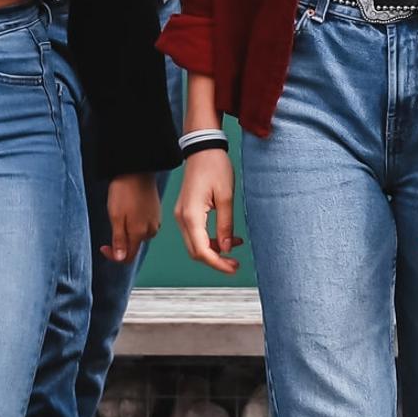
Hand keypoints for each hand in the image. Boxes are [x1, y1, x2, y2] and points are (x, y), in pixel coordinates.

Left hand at [104, 171, 161, 264]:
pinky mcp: (156, 211)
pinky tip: (131, 210)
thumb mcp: (116, 217)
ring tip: (121, 215)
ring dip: (129, 232)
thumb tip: (121, 258)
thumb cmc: (124, 192)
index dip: (114, 256)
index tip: (104, 247)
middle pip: (134, 246)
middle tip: (112, 225)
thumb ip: (119, 240)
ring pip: (140, 235)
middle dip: (121, 242)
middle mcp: (151, 229)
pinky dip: (136, 223)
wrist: (137, 169)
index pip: (128, 257)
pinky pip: (145, 225)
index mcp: (140, 233)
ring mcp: (155, 220)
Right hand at [173, 148, 241, 275]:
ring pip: (195, 244)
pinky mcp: (185, 211)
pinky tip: (227, 236)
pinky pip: (195, 233)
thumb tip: (227, 248)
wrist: (203, 148)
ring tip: (236, 247)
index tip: (233, 268)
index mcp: (191, 215)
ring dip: (214, 250)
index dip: (217, 264)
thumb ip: (226, 224)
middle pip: (196, 251)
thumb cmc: (215, 167)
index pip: (202, 251)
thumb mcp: (226, 196)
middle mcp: (182, 218)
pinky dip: (210, 239)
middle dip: (216, 260)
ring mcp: (181, 215)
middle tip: (236, 264)